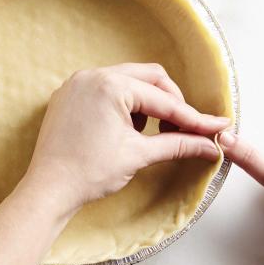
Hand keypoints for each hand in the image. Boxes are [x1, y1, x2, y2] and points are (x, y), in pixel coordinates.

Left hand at [23, 63, 229, 215]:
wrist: (49, 190)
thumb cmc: (89, 173)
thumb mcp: (139, 154)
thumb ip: (177, 143)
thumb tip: (209, 145)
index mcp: (110, 85)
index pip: (163, 99)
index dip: (192, 117)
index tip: (214, 127)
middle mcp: (92, 75)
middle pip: (149, 78)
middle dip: (170, 103)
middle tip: (183, 129)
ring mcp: (77, 83)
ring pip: (128, 81)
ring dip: (146, 103)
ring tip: (146, 134)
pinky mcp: (68, 95)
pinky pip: (105, 89)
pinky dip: (122, 104)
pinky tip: (124, 130)